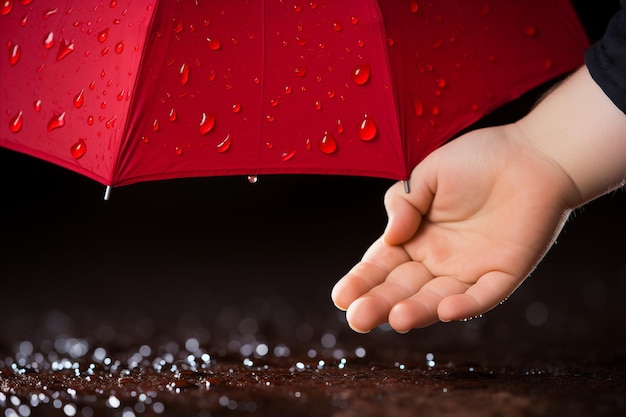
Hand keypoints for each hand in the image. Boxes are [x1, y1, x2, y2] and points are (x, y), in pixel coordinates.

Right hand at [332, 124, 576, 332]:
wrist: (533, 154)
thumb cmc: (479, 160)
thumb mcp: (427, 173)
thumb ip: (402, 201)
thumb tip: (391, 235)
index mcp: (415, 237)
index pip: (381, 265)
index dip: (361, 281)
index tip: (341, 296)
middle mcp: (437, 259)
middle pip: (403, 288)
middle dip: (379, 304)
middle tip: (358, 319)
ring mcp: (469, 270)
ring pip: (437, 298)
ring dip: (417, 311)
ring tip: (396, 319)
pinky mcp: (503, 274)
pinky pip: (483, 296)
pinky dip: (466, 306)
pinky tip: (445, 310)